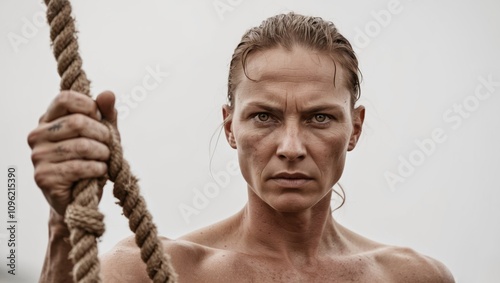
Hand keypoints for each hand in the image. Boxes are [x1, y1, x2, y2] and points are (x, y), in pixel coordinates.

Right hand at [28, 90, 117, 215]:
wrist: (80, 199)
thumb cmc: (91, 161)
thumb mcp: (102, 135)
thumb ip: (106, 114)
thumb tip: (108, 93)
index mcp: (48, 120)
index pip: (65, 98)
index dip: (89, 106)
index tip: (100, 120)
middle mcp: (37, 136)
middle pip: (78, 122)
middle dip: (102, 135)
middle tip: (109, 146)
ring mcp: (38, 157)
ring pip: (82, 146)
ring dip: (103, 154)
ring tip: (105, 160)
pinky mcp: (44, 177)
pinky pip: (79, 167)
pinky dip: (98, 169)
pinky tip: (100, 172)